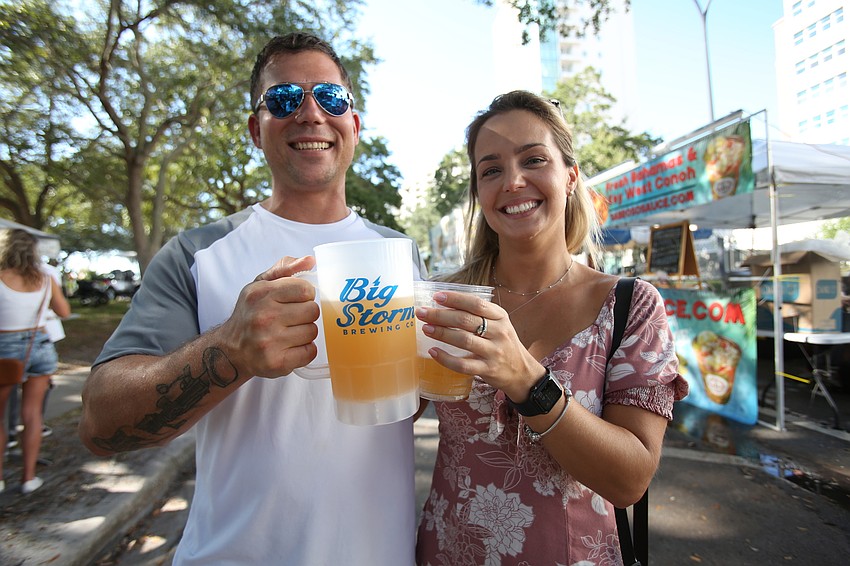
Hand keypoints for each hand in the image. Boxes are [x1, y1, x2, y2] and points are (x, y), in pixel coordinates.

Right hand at [217, 255, 319, 377]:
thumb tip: (310, 260)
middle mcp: (264, 317)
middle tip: (292, 318)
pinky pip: (310, 352)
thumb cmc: (250, 313)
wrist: (229, 350)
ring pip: (312, 331)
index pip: (305, 289)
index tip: (295, 300)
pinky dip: (305, 350)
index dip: (304, 295)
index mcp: (261, 294)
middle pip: (312, 311)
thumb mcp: (260, 285)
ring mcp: (270, 342)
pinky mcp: (277, 363)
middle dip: (306, 314)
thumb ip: (285, 268)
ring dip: (305, 332)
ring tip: (289, 332)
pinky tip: (291, 347)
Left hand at [415, 291, 543, 400]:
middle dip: (441, 315)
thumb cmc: (504, 344)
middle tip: (422, 312)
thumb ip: (479, 314)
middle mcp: (499, 333)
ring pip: (464, 340)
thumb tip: (446, 304)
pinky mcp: (488, 370)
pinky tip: (433, 352)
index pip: (476, 304)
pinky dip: (446, 358)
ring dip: (442, 333)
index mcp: (500, 317)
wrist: (522, 372)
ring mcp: (494, 352)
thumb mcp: (499, 324)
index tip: (436, 297)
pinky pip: (463, 365)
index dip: (455, 299)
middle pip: (466, 321)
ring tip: (426, 328)